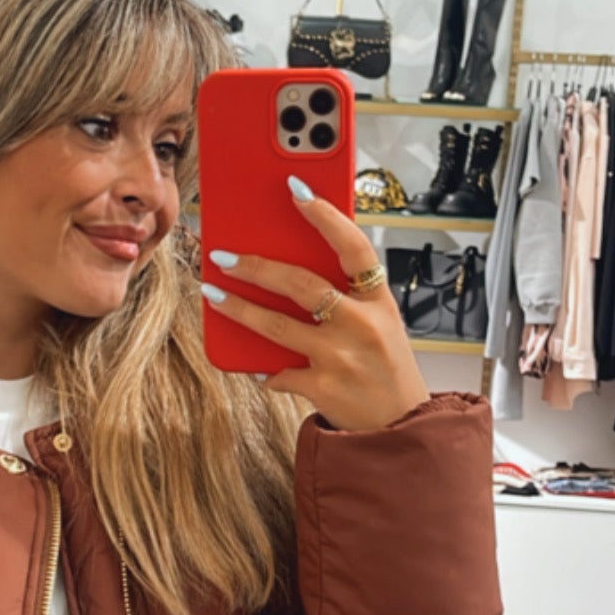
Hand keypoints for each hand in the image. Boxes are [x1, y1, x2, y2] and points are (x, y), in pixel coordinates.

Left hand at [202, 179, 430, 431]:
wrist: (401, 426)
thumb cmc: (386, 366)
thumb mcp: (381, 322)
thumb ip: (347, 295)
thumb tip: (290, 263)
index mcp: (379, 299)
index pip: (352, 246)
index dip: (324, 215)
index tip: (295, 188)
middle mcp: (363, 324)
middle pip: (301, 283)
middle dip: (257, 266)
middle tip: (224, 256)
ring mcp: (342, 357)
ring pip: (277, 325)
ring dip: (239, 308)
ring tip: (213, 292)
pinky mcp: (323, 388)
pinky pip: (279, 372)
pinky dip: (264, 368)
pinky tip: (252, 363)